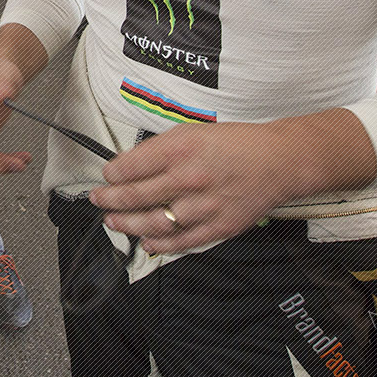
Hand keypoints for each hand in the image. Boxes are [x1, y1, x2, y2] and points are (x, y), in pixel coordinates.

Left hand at [88, 110, 376, 253]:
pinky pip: (182, 241)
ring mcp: (203, 205)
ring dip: (128, 225)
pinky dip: (161, 245)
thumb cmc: (236, 144)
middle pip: (136, 196)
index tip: (105, 177)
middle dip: (110, 200)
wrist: (278, 161)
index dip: (111, 175)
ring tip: (113, 222)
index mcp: (181, 148)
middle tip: (98, 200)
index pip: (131, 166)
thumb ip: (162, 149)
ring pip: (154, 222)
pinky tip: (146, 243)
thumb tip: (130, 166)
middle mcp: (189, 177)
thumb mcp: (193, 132)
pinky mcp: (218, 226)